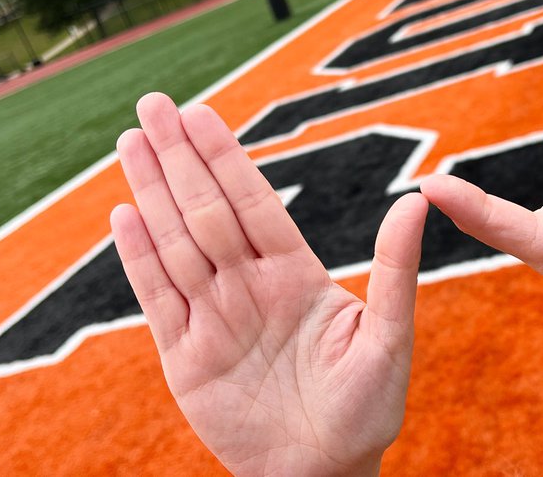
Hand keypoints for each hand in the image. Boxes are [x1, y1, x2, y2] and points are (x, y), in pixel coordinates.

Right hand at [111, 93, 427, 475]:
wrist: (324, 473)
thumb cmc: (366, 409)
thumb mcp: (389, 339)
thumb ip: (396, 270)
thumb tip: (417, 201)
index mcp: (295, 274)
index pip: (254, 201)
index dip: (226, 157)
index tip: (201, 112)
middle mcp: (249, 285)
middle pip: (206, 208)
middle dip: (179, 156)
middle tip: (152, 102)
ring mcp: (214, 317)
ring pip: (176, 242)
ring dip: (152, 191)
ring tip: (131, 140)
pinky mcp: (185, 357)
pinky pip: (157, 298)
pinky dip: (139, 258)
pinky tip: (124, 214)